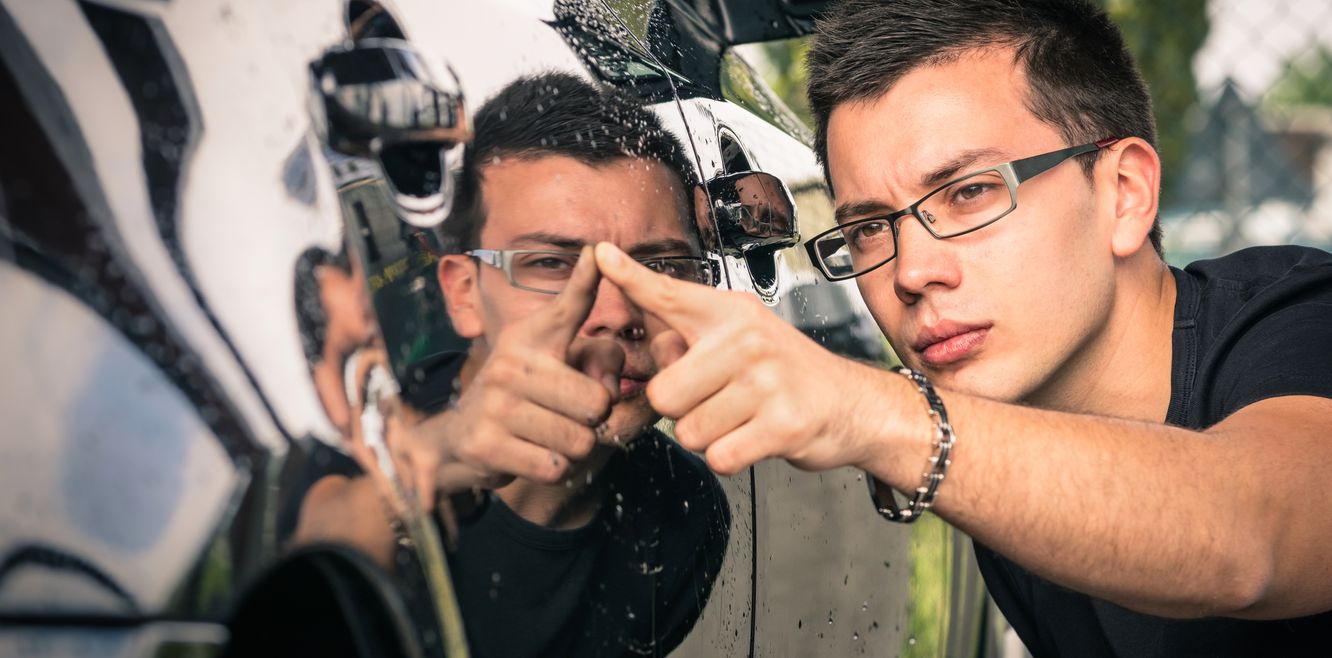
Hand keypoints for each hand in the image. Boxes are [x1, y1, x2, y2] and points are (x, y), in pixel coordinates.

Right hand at [409, 246, 622, 493]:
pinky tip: (532, 453)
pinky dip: (555, 469)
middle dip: (594, 420)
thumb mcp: (556, 368)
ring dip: (573, 448)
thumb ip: (599, 363)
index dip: (586, 279)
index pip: (569, 306)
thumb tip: (609, 386)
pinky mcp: (486, 442)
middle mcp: (512, 362)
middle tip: (567, 416)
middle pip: (597, 402)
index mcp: (532, 337)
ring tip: (548, 435)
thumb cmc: (526, 398)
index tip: (598, 250)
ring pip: (580, 440)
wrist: (459, 439)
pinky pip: (556, 467)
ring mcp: (496, 403)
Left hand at [594, 242, 889, 475]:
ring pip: (689, 432)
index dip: (630, 278)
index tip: (600, 255)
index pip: (668, 294)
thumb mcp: (741, 340)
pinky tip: (755, 436)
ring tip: (741, 417)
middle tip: (717, 400)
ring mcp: (767, 380)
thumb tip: (646, 341)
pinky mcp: (783, 423)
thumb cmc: (785, 373)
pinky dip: (731, 457)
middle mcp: (746, 339)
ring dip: (709, 436)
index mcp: (729, 314)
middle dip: (681, 411)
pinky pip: (720, 456)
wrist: (850, 403)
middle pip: (663, 394)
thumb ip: (690, 341)